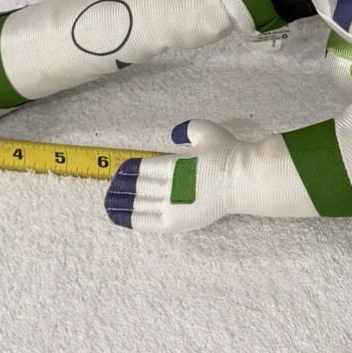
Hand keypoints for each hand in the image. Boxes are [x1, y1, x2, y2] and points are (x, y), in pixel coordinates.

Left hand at [103, 119, 235, 232]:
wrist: (243, 181)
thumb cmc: (227, 154)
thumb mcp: (206, 131)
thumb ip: (186, 129)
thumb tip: (173, 135)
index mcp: (172, 165)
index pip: (141, 168)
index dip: (127, 169)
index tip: (119, 171)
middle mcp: (168, 186)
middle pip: (137, 187)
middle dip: (120, 187)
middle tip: (108, 188)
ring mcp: (171, 207)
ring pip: (138, 205)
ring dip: (120, 204)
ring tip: (108, 205)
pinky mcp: (176, 223)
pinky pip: (147, 223)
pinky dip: (131, 220)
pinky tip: (119, 218)